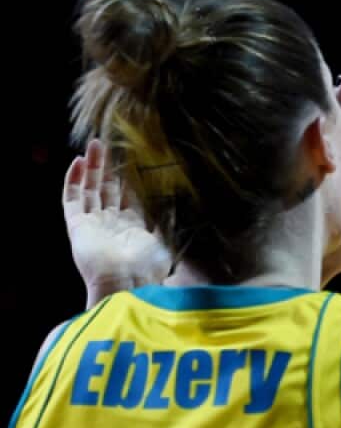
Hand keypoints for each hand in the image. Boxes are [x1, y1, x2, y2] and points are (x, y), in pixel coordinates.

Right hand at [64, 138, 170, 305]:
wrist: (127, 284)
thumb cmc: (150, 267)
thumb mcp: (167, 239)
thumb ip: (169, 219)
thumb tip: (183, 201)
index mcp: (133, 229)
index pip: (129, 196)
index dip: (128, 177)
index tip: (132, 158)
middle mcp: (110, 225)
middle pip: (107, 189)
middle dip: (108, 167)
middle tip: (110, 144)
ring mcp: (92, 225)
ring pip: (89, 189)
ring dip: (90, 167)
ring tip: (94, 145)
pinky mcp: (77, 226)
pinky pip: (71, 199)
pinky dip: (73, 180)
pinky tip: (77, 161)